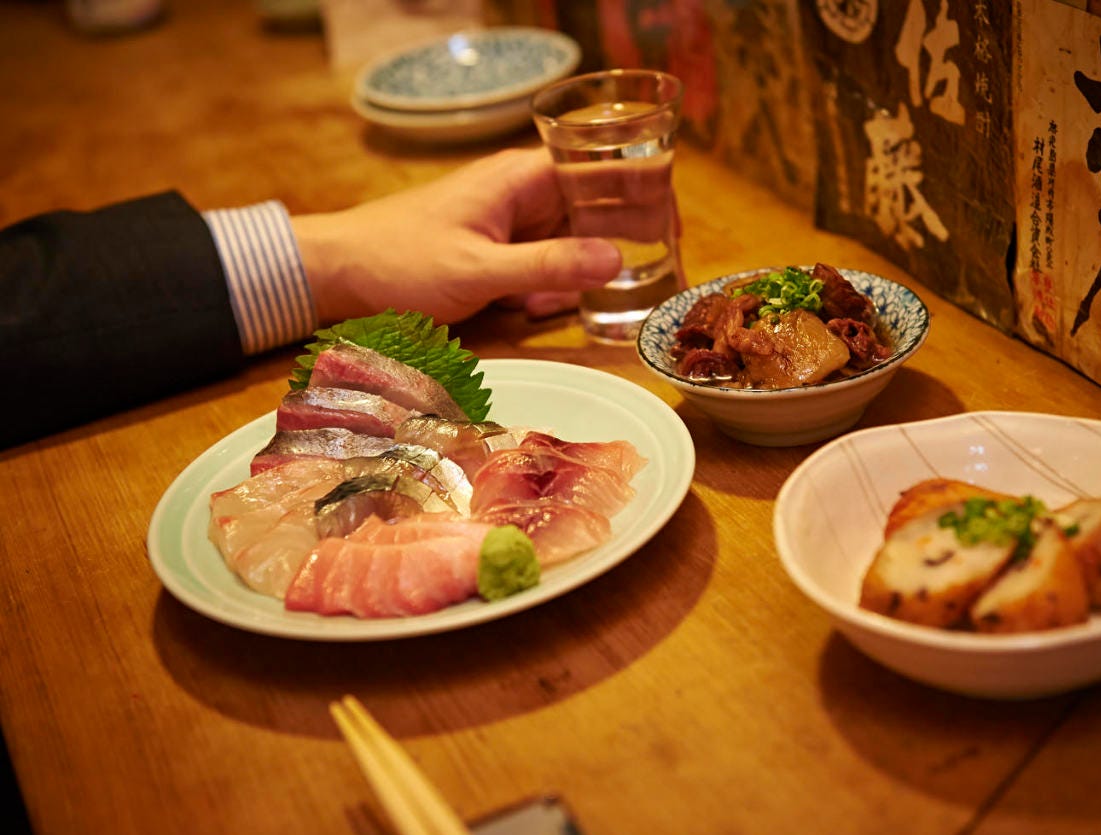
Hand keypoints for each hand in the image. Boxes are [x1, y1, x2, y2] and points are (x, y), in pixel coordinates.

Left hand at [291, 148, 622, 323]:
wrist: (337, 276)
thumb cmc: (399, 261)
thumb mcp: (479, 269)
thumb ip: (549, 265)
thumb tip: (617, 258)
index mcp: (521, 179)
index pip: (601, 170)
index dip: (643, 191)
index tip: (674, 225)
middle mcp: (522, 196)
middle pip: (594, 209)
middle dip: (621, 241)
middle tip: (655, 273)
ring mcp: (509, 227)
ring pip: (570, 245)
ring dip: (580, 273)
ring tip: (589, 298)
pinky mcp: (496, 257)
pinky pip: (542, 270)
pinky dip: (548, 290)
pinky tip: (536, 310)